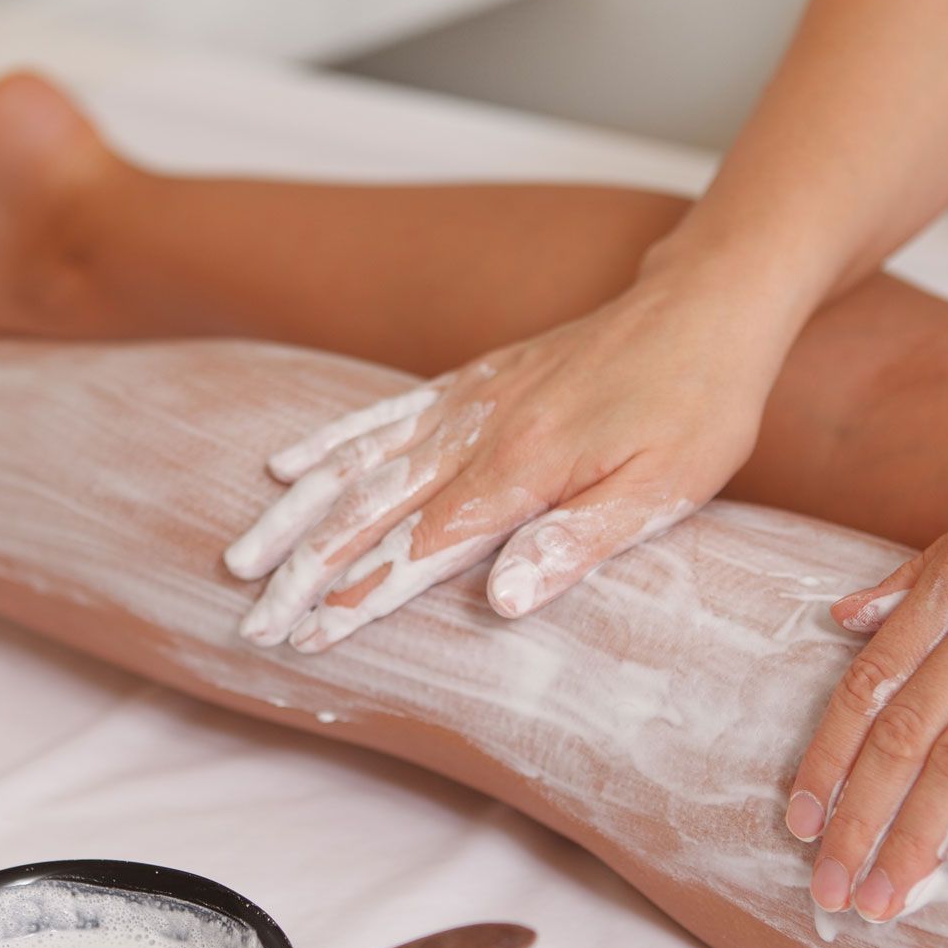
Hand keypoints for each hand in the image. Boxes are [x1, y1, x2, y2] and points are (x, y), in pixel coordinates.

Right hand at [224, 274, 789, 650]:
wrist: (706, 307)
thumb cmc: (698, 408)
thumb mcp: (663, 489)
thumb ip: (577, 543)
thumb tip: (498, 602)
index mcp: (521, 471)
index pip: (418, 552)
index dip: (357, 600)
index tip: (304, 640)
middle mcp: (478, 434)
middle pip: (368, 513)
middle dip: (305, 573)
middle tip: (254, 624)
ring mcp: (468, 403)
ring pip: (358, 465)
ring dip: (295, 516)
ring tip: (241, 559)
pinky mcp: (473, 381)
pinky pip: (383, 413)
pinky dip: (329, 441)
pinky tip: (284, 465)